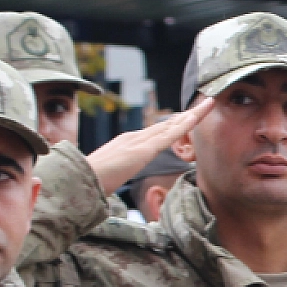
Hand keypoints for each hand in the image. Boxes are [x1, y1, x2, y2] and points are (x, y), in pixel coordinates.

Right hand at [86, 98, 215, 193]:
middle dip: (188, 115)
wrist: (77, 180)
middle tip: (206, 104)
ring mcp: (138, 142)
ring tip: (209, 104)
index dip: (174, 125)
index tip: (188, 119)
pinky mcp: (142, 150)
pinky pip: (169, 135)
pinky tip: (196, 118)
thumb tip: (109, 182)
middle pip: (167, 125)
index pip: (156, 133)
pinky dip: (184, 126)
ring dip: (192, 115)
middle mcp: (134, 138)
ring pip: (171, 126)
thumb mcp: (108, 177)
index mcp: (127, 145)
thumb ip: (114, 176)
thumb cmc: (89, 183)